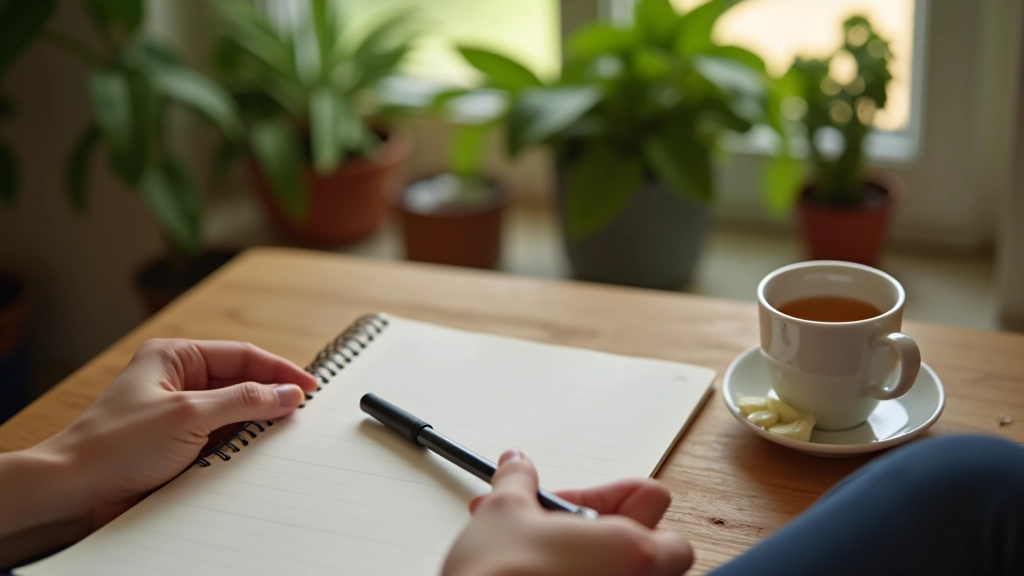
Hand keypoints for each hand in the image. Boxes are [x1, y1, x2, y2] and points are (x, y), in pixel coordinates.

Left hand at [35, 339, 316, 527]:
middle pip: (241, 381)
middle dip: (270, 395)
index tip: (308, 386)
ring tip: (283, 430)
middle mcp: (178, 381)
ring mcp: (179, 413)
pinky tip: (257, 448)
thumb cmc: (115, 445)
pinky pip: (222, 437)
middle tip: (302, 410)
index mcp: (174, 358)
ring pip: (234, 411)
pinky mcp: (179, 444)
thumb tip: (287, 394)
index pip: (241, 355)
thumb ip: (244, 401)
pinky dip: (241, 442)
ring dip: (256, 421)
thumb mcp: (189, 415)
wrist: (75, 490)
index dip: (278, 369)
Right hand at [442, 450, 693, 575]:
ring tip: (542, 553)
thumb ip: (519, 480)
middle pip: (647, 542)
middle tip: (558, 527)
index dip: (606, 494)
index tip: (567, 501)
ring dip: (589, 557)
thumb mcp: (505, 512)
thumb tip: (516, 466)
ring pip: (625, 571)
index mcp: (633, 548)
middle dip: (600, 528)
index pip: (652, 497)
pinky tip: (539, 573)